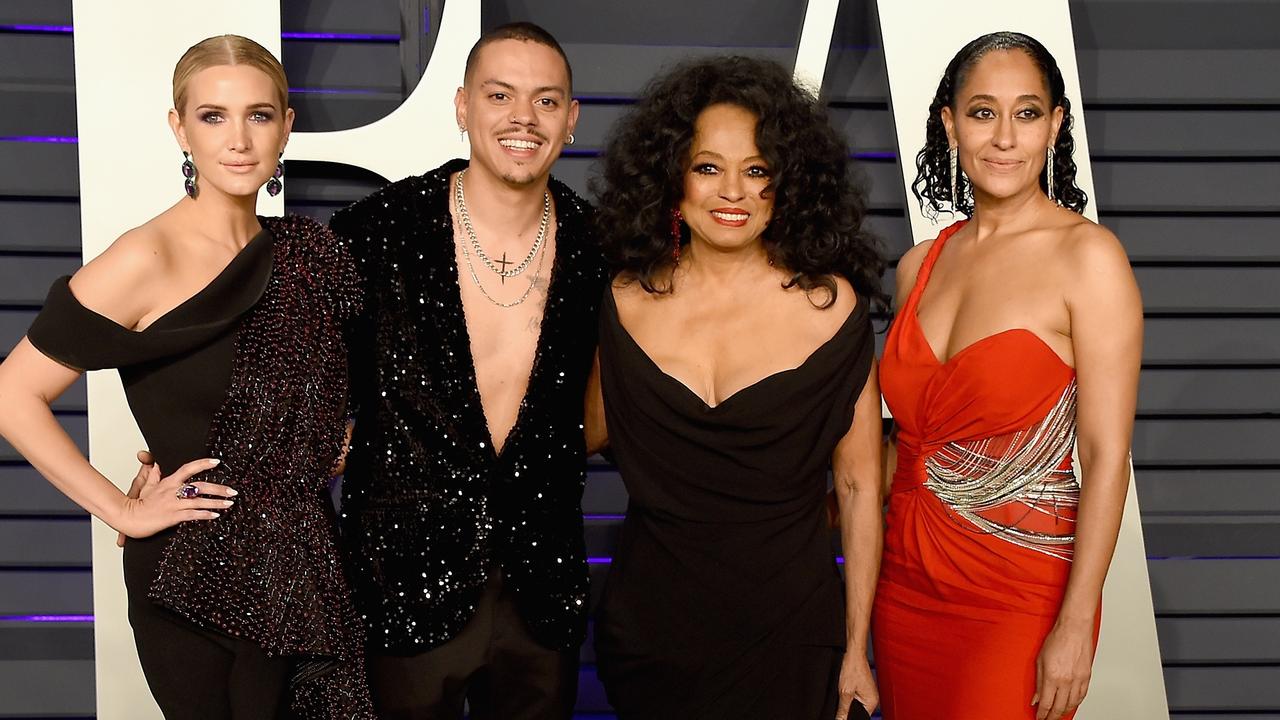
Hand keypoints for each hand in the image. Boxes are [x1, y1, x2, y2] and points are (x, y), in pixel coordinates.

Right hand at [111, 458, 236, 538]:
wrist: (128, 518)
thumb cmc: (137, 503)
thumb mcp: (146, 485)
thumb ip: (153, 474)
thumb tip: (155, 463)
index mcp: (169, 482)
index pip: (189, 468)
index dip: (203, 463)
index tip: (217, 462)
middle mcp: (173, 491)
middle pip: (200, 486)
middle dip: (219, 488)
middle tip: (233, 490)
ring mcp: (174, 504)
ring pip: (200, 501)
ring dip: (217, 502)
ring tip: (230, 503)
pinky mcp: (172, 517)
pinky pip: (192, 514)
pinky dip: (205, 514)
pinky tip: (215, 515)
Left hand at [835, 651, 876, 719]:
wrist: (853, 652)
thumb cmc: (852, 668)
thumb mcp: (845, 692)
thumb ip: (843, 709)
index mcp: (872, 702)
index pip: (860, 717)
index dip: (849, 718)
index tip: (841, 716)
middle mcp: (872, 698)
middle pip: (858, 712)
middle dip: (848, 710)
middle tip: (840, 702)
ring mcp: (867, 693)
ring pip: (855, 705)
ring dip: (847, 703)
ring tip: (842, 694)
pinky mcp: (862, 687)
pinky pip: (854, 697)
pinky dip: (847, 697)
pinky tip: (842, 691)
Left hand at [1033, 620, 1094, 719]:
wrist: (1074, 630)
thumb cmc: (1057, 640)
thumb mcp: (1039, 660)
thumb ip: (1038, 682)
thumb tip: (1036, 698)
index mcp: (1052, 677)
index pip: (1046, 703)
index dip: (1042, 714)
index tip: (1039, 718)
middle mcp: (1066, 681)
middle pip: (1059, 707)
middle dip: (1052, 716)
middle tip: (1047, 719)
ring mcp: (1078, 680)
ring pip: (1071, 704)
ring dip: (1063, 712)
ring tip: (1057, 714)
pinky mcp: (1087, 678)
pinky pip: (1081, 696)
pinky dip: (1075, 703)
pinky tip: (1070, 705)